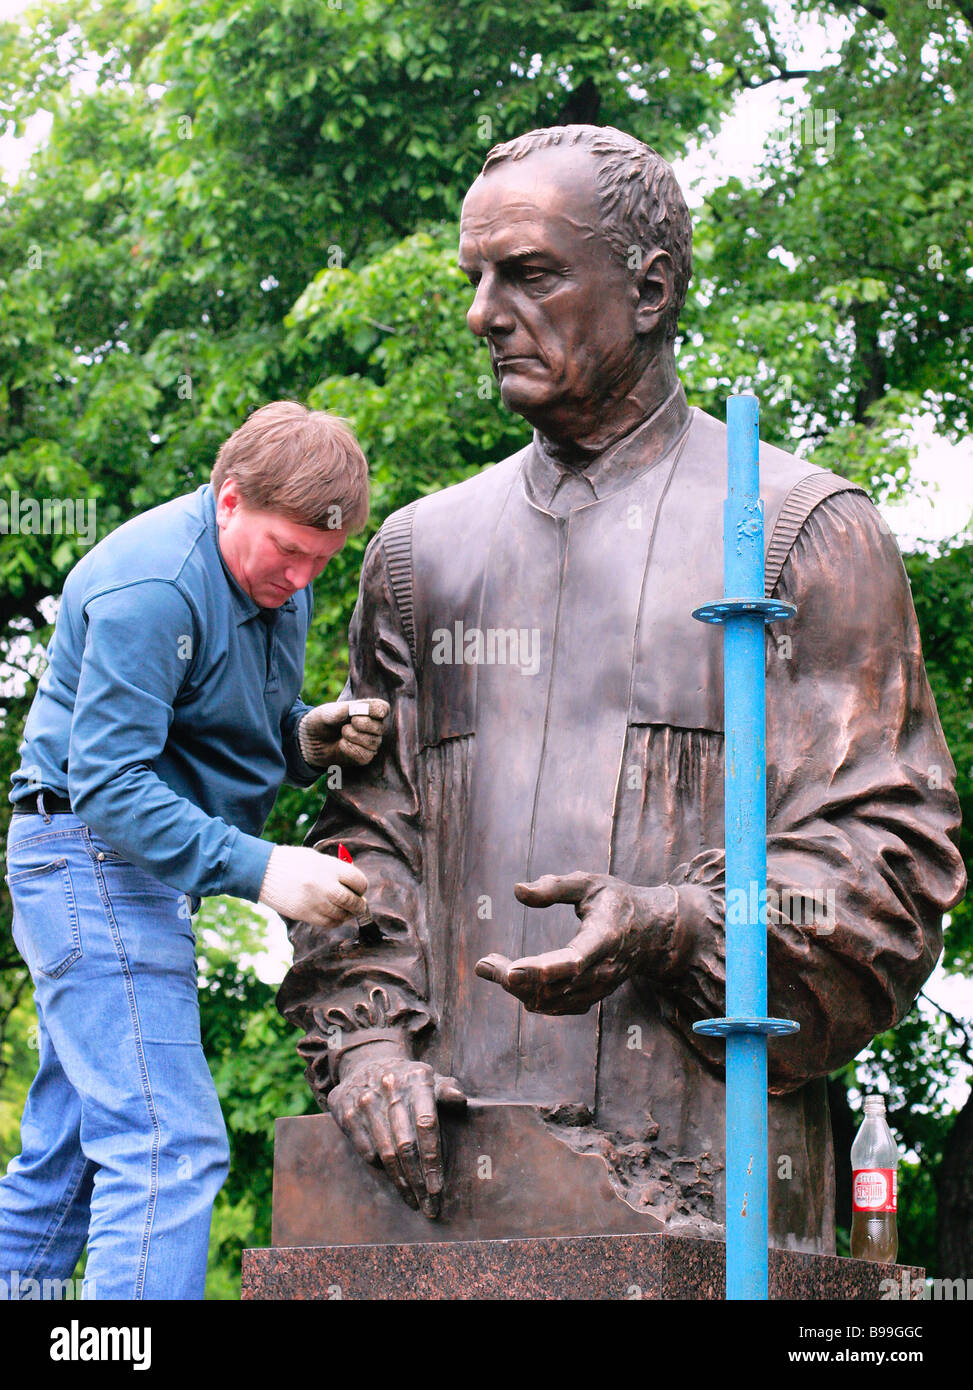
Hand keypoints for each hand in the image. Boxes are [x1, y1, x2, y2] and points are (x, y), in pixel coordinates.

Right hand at [258, 844, 367, 927]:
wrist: (263, 871)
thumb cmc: (292, 862)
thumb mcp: (317, 858)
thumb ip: (336, 871)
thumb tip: (354, 887)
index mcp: (329, 867)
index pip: (358, 881)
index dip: (362, 887)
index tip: (360, 889)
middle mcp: (324, 885)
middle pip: (352, 901)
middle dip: (359, 905)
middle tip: (360, 906)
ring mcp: (314, 901)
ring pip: (341, 915)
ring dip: (347, 915)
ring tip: (346, 911)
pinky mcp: (304, 914)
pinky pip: (327, 923)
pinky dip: (334, 921)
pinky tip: (334, 917)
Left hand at [298, 698, 389, 769]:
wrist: (310, 741)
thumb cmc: (322, 721)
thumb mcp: (328, 712)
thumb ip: (343, 710)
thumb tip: (355, 711)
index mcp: (368, 710)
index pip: (383, 708)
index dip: (375, 711)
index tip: (358, 712)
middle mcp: (374, 726)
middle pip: (380, 727)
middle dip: (361, 724)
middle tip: (346, 724)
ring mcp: (371, 743)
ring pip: (373, 742)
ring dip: (354, 737)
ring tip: (343, 733)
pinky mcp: (364, 757)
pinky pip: (365, 755)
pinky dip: (350, 749)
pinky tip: (342, 745)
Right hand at [329, 1039, 466, 1216]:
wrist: (366, 1062)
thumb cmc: (408, 1080)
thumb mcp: (430, 1079)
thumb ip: (447, 1090)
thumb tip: (460, 1100)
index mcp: (417, 1079)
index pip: (427, 1123)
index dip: (433, 1158)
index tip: (438, 1188)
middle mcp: (390, 1087)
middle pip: (406, 1144)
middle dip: (418, 1180)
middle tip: (429, 1205)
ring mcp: (366, 1100)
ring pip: (385, 1152)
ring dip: (400, 1181)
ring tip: (413, 1201)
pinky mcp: (346, 1111)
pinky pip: (365, 1150)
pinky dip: (380, 1168)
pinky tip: (392, 1180)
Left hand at [474, 871, 675, 1014]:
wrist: (653, 933)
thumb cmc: (618, 901)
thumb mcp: (589, 883)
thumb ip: (553, 887)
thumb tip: (517, 891)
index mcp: (603, 939)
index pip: (572, 961)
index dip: (541, 969)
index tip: (509, 970)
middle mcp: (601, 971)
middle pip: (552, 986)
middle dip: (512, 978)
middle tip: (483, 964)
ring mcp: (597, 988)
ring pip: (550, 1001)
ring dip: (516, 988)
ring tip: (490, 965)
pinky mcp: (591, 997)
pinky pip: (556, 1006)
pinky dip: (530, 996)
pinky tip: (512, 978)